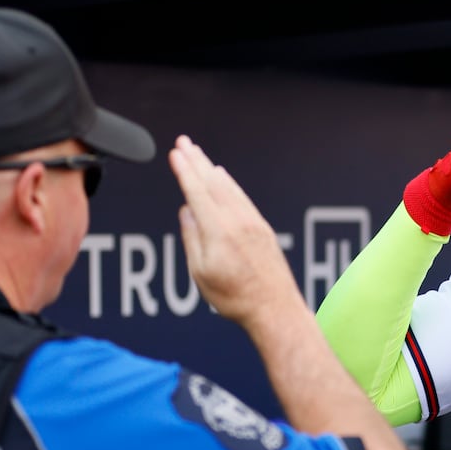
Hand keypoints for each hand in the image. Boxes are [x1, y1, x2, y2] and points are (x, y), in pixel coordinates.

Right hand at [169, 135, 302, 328]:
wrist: (275, 307)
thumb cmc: (235, 297)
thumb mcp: (201, 272)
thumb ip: (192, 237)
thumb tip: (186, 211)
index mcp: (218, 231)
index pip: (197, 192)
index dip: (184, 170)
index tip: (175, 153)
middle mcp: (237, 221)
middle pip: (212, 183)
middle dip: (196, 160)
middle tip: (183, 142)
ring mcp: (253, 222)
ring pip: (229, 188)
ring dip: (211, 168)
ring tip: (198, 154)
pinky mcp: (263, 228)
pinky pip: (242, 197)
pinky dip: (230, 184)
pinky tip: (223, 177)